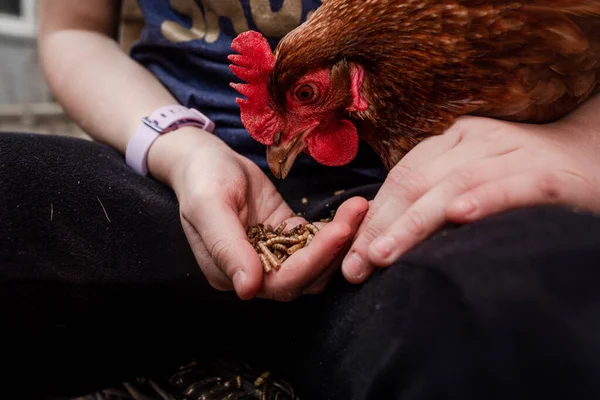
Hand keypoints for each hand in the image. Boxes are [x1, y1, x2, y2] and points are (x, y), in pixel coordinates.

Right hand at [148, 127, 367, 299]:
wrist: (204, 159)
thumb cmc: (202, 179)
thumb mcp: (208, 205)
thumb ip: (226, 247)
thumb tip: (247, 289)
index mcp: (231, 273)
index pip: (281, 282)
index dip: (313, 262)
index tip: (339, 231)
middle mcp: (256, 272)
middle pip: (306, 276)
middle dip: (335, 249)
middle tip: (358, 213)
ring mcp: (274, 254)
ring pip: (317, 262)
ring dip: (341, 240)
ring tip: (360, 208)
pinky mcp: (287, 235)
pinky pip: (316, 240)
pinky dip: (336, 229)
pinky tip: (353, 209)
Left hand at [341, 104, 599, 283]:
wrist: (592, 157)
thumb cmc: (521, 178)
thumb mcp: (471, 178)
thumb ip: (434, 197)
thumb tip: (381, 237)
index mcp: (454, 139)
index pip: (402, 177)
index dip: (372, 217)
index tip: (350, 256)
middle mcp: (477, 139)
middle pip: (417, 182)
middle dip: (381, 227)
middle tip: (356, 267)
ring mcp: (513, 153)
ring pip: (453, 186)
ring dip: (414, 223)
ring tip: (382, 255)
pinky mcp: (547, 175)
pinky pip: (510, 186)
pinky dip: (484, 200)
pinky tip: (459, 218)